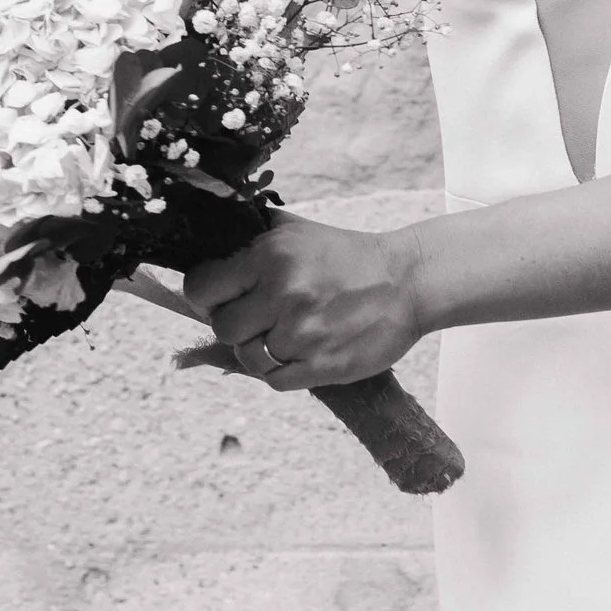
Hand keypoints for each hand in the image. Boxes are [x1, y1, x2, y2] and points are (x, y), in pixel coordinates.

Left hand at [179, 216, 425, 388]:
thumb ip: (253, 234)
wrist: (408, 282)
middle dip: (235, 324)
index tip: (221, 297)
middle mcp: (284, 293)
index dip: (207, 296)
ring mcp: (303, 333)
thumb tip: (210, 237)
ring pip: (246, 357)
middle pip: (223, 327)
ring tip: (281, 336)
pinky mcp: (322, 365)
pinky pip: (274, 380)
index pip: (202, 288)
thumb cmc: (349, 256)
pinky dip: (279, 370)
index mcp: (271, 256)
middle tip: (257, 318)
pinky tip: (297, 352)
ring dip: (258, 350)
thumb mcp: (297, 230)